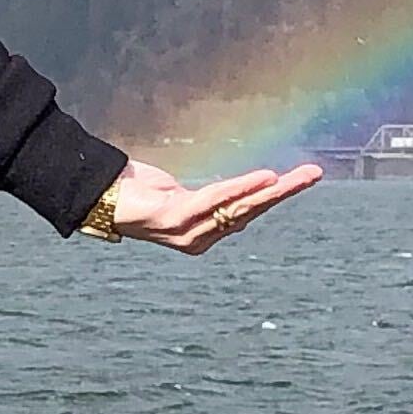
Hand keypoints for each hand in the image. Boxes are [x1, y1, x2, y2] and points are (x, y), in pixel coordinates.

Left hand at [101, 159, 321, 253]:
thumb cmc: (136, 193)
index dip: (272, 196)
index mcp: (203, 234)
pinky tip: (265, 178)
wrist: (97, 198)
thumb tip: (227, 193)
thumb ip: (204, 198)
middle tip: (315, 174)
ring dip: (273, 190)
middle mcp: (199, 238)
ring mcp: (188, 232)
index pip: (246, 214)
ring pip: (240, 207)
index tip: (299, 179)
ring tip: (299, 177)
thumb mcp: (176, 195)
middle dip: (286, 192)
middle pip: (251, 211)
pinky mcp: (176, 219)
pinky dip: (242, 188)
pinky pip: (216, 200)